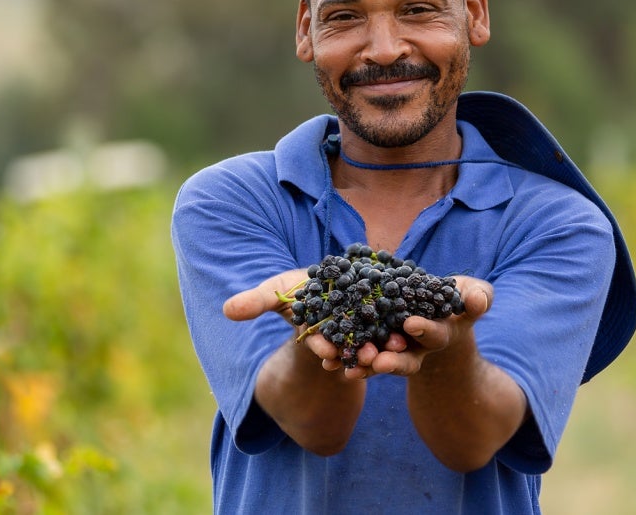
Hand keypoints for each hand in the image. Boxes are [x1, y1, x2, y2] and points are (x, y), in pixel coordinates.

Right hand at [222, 269, 401, 372]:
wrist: (335, 277)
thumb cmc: (300, 287)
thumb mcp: (278, 290)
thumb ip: (257, 301)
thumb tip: (226, 311)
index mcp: (317, 330)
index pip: (317, 341)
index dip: (319, 346)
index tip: (326, 353)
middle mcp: (342, 333)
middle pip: (348, 345)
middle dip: (353, 353)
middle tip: (363, 359)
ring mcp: (365, 328)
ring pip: (374, 341)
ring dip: (380, 349)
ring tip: (389, 352)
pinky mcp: (386, 317)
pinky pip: (395, 326)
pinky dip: (400, 331)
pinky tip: (409, 333)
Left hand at [341, 275, 492, 379]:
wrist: (435, 309)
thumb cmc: (458, 298)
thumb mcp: (472, 294)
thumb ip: (479, 298)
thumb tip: (479, 300)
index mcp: (440, 333)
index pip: (433, 334)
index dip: (424, 330)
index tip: (411, 324)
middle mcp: (418, 347)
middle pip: (405, 359)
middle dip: (392, 361)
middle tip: (378, 361)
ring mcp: (396, 350)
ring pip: (380, 362)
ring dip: (366, 365)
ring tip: (350, 367)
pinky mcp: (375, 346)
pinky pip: (360, 356)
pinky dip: (346, 359)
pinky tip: (329, 362)